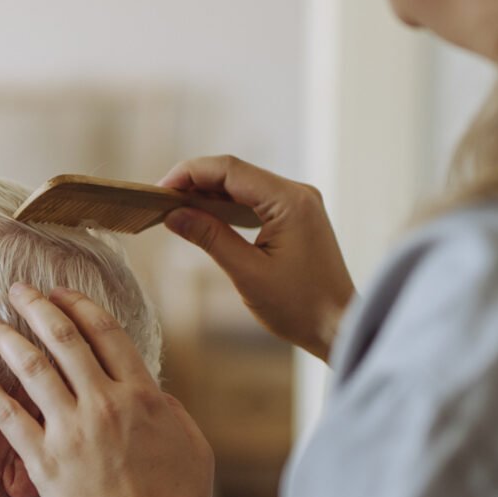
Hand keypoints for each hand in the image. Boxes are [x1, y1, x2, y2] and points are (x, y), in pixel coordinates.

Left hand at [0, 285, 222, 496]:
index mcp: (144, 396)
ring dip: (8, 339)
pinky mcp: (44, 463)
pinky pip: (9, 418)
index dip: (80, 305)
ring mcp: (72, 432)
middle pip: (65, 339)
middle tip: (17, 290)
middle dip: (37, 307)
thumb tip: (154, 392)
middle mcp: (105, 404)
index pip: (106, 333)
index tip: (60, 292)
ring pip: (33, 369)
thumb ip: (173, 413)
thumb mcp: (193, 448)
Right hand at [160, 155, 356, 362]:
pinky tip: (205, 216)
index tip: (159, 189)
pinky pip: (255, 200)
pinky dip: (227, 205)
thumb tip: (173, 215)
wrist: (338, 326)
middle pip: (236, 172)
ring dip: (209, 193)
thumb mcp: (247, 274)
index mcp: (290, 201)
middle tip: (160, 200)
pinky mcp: (297, 216)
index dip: (190, 173)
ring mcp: (299, 203)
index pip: (230, 170)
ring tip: (176, 208)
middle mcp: (298, 193)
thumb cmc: (300, 307)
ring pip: (244, 185)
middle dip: (196, 181)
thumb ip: (210, 238)